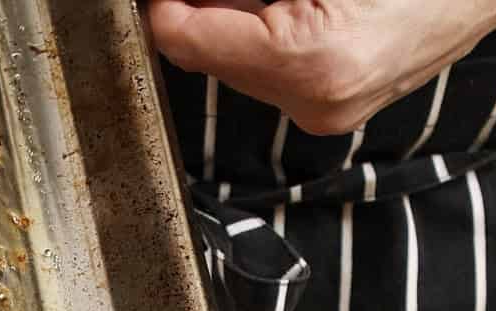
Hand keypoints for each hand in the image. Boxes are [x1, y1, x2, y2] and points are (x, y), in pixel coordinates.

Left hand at [149, 0, 495, 135]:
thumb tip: (177, 2)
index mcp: (311, 61)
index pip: (185, 36)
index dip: (163, 1)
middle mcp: (315, 103)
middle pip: (204, 51)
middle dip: (197, 5)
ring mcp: (325, 114)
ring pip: (233, 60)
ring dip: (227, 15)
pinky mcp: (332, 107)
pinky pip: (268, 67)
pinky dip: (258, 30)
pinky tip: (279, 6)